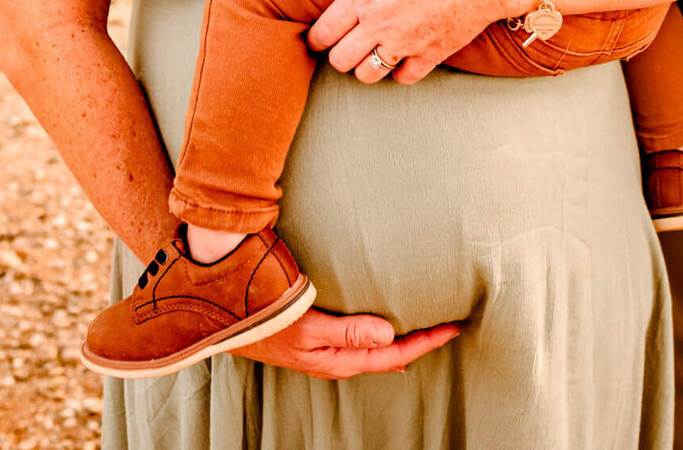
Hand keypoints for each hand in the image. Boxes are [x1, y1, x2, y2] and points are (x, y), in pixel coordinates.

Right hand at [232, 306, 458, 376]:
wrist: (229, 324)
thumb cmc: (266, 323)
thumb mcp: (306, 325)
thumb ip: (347, 331)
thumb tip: (390, 332)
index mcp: (340, 360)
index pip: (394, 353)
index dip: (425, 342)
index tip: (453, 327)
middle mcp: (340, 359)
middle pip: (391, 355)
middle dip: (422, 342)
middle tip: (452, 325)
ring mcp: (330, 352)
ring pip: (378, 350)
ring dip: (403, 338)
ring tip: (429, 325)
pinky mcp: (322, 341)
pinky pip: (362, 341)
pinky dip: (382, 334)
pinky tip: (388, 328)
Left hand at [306, 0, 526, 83]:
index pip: (324, 31)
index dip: (317, 37)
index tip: (321, 34)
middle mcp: (379, 24)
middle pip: (339, 60)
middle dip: (339, 53)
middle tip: (346, 43)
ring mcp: (404, 44)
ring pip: (367, 75)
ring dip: (366, 66)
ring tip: (371, 52)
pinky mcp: (429, 57)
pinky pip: (402, 78)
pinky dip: (400, 71)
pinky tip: (403, 56)